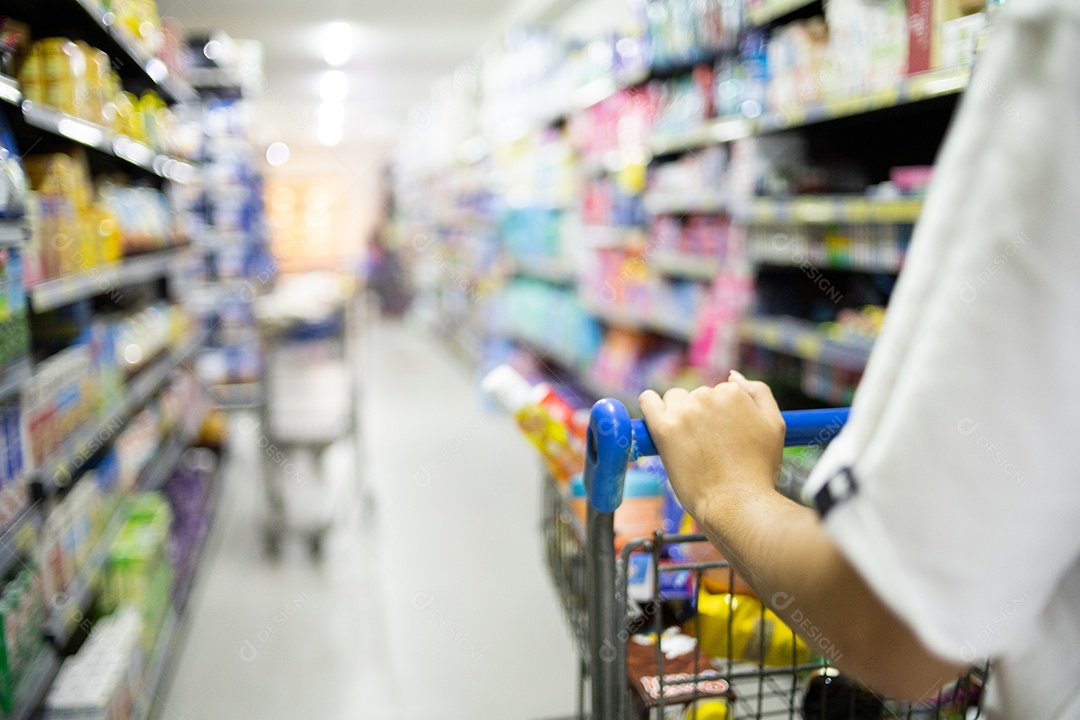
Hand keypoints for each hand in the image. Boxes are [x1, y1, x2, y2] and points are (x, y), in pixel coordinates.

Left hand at [639, 371, 785, 519]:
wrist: (737, 504)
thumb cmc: (758, 471)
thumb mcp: (775, 425)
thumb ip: (758, 393)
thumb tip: (733, 376)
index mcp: (732, 393)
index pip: (719, 393)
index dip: (720, 416)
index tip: (722, 437)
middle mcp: (706, 396)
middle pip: (696, 397)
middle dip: (700, 416)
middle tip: (709, 447)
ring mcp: (684, 412)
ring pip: (673, 400)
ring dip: (678, 414)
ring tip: (689, 444)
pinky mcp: (663, 429)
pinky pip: (647, 402)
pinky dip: (650, 406)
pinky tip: (657, 421)